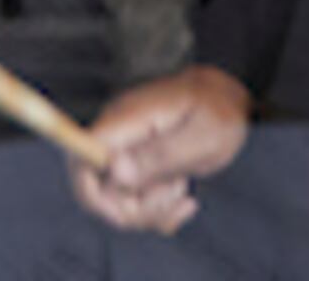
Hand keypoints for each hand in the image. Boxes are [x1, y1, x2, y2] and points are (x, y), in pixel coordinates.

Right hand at [72, 65, 249, 235]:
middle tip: (178, 191)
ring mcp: (125, 150)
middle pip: (96, 190)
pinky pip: (132, 200)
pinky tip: (183, 200)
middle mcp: (118, 135)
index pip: (78, 157)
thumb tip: (115, 171)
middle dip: (135, 209)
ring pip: (116, 201)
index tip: (130, 208)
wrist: (230, 98)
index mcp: (127, 121)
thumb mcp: (204, 136)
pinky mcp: (135, 164)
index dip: (91, 192)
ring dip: (151, 210)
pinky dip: (156, 211)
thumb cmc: (220, 111)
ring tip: (184, 189)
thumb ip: (161, 154)